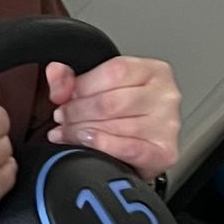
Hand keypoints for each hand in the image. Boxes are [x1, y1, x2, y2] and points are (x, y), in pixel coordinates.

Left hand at [44, 56, 180, 181]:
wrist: (143, 152)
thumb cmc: (125, 115)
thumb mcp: (100, 88)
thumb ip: (73, 79)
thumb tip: (56, 73)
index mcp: (154, 71)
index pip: (115, 71)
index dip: (82, 86)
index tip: (64, 98)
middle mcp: (166, 96)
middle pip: (112, 101)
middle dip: (77, 111)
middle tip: (62, 118)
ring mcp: (168, 125)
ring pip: (115, 126)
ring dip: (82, 131)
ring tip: (68, 132)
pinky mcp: (164, 152)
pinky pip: (128, 148)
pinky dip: (102, 146)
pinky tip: (87, 142)